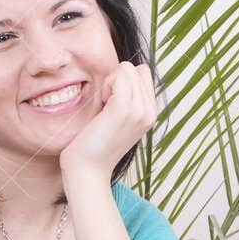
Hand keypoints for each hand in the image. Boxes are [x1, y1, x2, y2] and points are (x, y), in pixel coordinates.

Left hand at [60, 62, 154, 181]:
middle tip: (105, 106)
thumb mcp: (117, 120)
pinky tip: (101, 106)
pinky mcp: (124, 108)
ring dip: (110, 83)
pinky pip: (120, 75)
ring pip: (127, 69)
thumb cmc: (94, 144)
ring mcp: (140, 110)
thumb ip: (126, 99)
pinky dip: (106, 85)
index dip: (123, 81)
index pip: (143, 74)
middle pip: (135, 69)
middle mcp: (150, 112)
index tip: (111, 103)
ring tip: (103, 108)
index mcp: (150, 114)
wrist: (87, 170)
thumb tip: (122, 73)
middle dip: (116, 80)